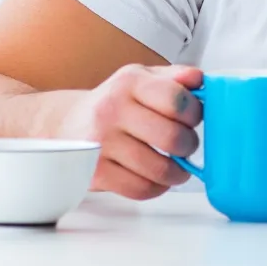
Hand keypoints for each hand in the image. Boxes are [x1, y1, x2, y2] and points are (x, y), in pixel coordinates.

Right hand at [56, 63, 202, 200]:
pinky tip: (157, 178)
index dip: (194, 112)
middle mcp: (112, 110)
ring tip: (177, 166)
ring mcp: (101, 143)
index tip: (194, 118)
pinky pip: (140, 189)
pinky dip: (156, 188)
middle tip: (187, 145)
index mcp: (129, 83)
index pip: (175, 99)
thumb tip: (199, 79)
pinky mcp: (95, 172)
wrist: (67, 124)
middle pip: (171, 137)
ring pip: (158, 168)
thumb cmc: (113, 101)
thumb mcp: (141, 78)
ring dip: (177, 172)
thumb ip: (174, 77)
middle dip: (189, 145)